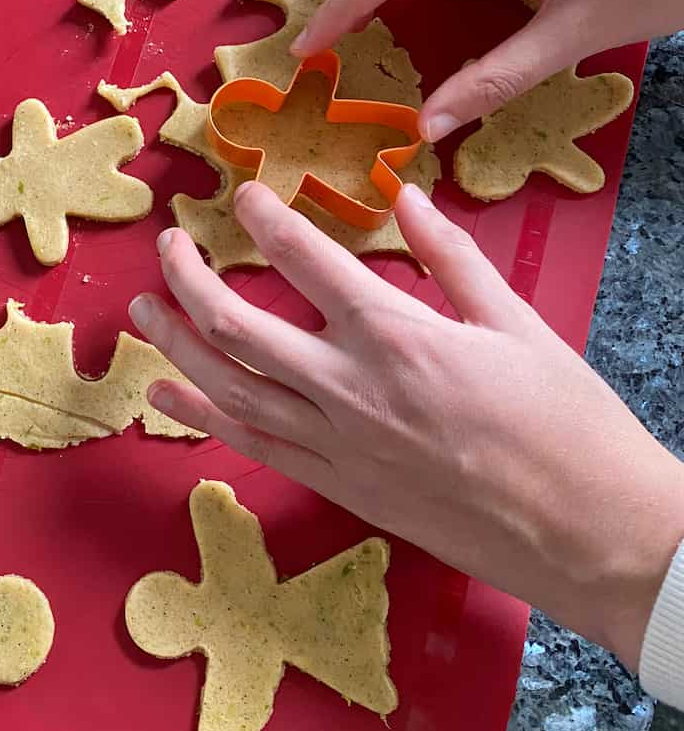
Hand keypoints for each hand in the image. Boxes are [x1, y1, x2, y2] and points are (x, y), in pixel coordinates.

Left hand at [128, 181, 683, 669]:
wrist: (591, 535)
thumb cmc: (566, 425)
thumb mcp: (516, 322)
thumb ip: (449, 255)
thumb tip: (407, 197)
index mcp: (396, 335)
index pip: (303, 259)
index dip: (262, 217)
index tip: (243, 194)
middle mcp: (349, 389)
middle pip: (235, 325)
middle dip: (187, 278)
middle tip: (168, 245)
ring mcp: (336, 445)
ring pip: (226, 388)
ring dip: (173, 344)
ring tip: (140, 309)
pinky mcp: (338, 486)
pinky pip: (250, 445)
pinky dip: (199, 418)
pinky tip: (163, 396)